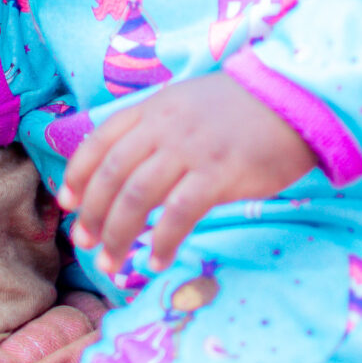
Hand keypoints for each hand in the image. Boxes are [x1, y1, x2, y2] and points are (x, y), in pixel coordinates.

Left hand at [58, 72, 315, 277]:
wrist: (294, 100)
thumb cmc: (241, 109)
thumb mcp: (187, 104)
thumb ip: (157, 130)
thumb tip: (128, 169)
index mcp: (153, 109)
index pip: (99, 141)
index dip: (78, 174)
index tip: (67, 203)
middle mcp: (164, 127)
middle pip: (112, 174)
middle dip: (92, 213)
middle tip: (84, 243)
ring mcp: (190, 150)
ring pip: (136, 196)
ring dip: (118, 234)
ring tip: (110, 262)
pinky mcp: (219, 173)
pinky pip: (179, 213)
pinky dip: (163, 240)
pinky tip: (157, 260)